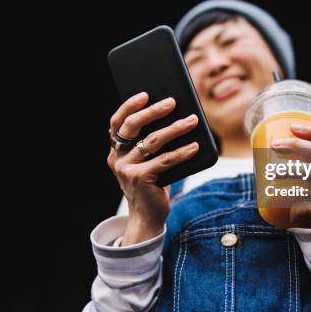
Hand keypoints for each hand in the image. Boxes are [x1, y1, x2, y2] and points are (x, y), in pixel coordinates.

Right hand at [107, 92, 199, 244]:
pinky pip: (165, 160)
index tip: (144, 94)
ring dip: (175, 128)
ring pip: (151, 141)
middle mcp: (117, 158)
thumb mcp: (147, 161)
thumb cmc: (152, 184)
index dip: (129, 106)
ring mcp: (127, 169)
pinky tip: (195, 146)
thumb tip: (177, 116)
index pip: (117, 122)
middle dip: (153, 111)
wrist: (147, 217)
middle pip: (132, 126)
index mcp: (115, 151)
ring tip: (192, 121)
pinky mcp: (141, 179)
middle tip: (172, 102)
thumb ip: (151, 143)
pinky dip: (182, 152)